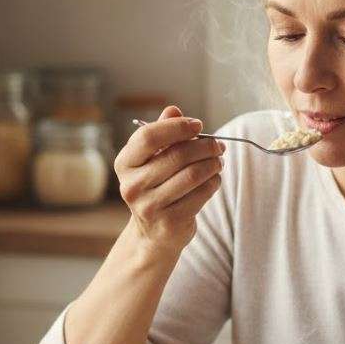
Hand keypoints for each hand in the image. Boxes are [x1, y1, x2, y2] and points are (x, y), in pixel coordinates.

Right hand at [115, 105, 224, 256]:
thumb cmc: (156, 187)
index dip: (177, 127)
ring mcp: (149, 206)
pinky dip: (214, 182)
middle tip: (218, 145)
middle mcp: (132, 186)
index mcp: (125, 163)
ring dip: (212, 164)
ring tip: (218, 161)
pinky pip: (201, 194)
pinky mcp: (170, 222)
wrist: (153, 233)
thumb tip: (173, 110)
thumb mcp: (153, 159)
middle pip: (177, 155)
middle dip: (204, 146)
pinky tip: (215, 178)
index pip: (148, 137)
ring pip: (192, 175)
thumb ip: (162, 133)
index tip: (198, 125)